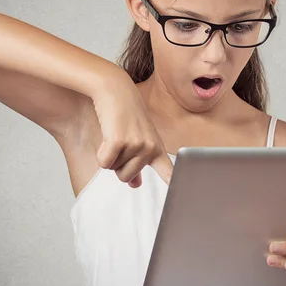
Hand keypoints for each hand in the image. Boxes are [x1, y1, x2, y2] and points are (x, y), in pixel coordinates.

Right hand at [91, 74, 172, 188]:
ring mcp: (136, 144)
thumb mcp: (136, 138)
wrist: (115, 90)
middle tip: (120, 141)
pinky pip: (105, 163)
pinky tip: (107, 135)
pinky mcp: (120, 141)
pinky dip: (101, 153)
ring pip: (114, 170)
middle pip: (126, 178)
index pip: (170, 173)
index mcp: (157, 149)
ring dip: (109, 155)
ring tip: (115, 134)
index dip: (175, 186)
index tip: (184, 195)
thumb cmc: (126, 114)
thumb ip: (137, 163)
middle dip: (118, 164)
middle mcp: (150, 148)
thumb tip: (136, 184)